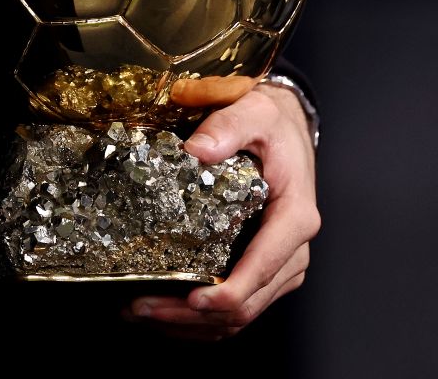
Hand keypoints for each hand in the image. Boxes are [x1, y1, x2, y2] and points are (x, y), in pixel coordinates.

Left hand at [122, 76, 319, 339]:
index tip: (191, 300)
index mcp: (294, 216)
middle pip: (248, 302)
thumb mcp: (253, 113)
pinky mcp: (266, 270)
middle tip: (143, 308)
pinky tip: (164, 317)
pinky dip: (203, 322)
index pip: (263, 267)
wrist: (286, 127)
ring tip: (143, 314)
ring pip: (242, 315)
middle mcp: (293, 249)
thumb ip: (227, 127)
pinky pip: (239, 308)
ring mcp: (281, 265)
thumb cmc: (272, 124)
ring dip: (193, 325)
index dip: (227, 292)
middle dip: (194, 316)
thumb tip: (197, 150)